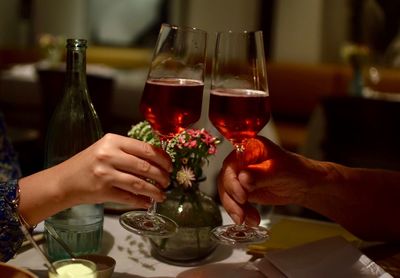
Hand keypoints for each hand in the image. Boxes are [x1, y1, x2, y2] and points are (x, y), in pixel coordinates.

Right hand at [20, 133, 172, 224]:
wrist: (64, 181)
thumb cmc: (87, 164)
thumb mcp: (106, 149)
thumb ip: (128, 151)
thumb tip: (156, 160)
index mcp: (113, 141)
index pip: (145, 148)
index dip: (162, 158)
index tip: (170, 166)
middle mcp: (109, 155)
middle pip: (145, 166)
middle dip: (161, 176)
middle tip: (167, 181)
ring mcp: (106, 173)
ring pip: (139, 183)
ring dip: (154, 191)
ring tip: (161, 194)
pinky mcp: (103, 190)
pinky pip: (128, 197)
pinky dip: (141, 201)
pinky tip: (147, 202)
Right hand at [218, 136, 309, 224]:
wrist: (303, 184)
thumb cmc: (294, 170)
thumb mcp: (279, 171)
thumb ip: (260, 174)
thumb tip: (242, 178)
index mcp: (248, 148)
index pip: (231, 163)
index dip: (231, 180)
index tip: (241, 196)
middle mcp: (241, 160)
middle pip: (225, 179)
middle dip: (231, 199)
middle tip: (241, 213)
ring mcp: (240, 175)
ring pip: (227, 192)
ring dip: (235, 208)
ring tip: (246, 220)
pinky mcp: (242, 189)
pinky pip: (234, 202)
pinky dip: (241, 212)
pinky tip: (251, 220)